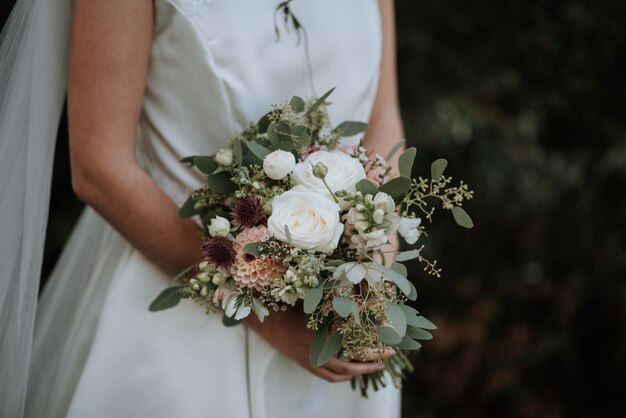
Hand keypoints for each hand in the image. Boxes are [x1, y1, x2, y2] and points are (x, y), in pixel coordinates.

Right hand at [246, 309, 393, 382]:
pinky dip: (345, 377)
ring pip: (344, 371)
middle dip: (375, 355)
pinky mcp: (309, 366)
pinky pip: (331, 377)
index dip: (373, 336)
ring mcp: (315, 360)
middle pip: (354, 357)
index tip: (388, 332)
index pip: (356, 337)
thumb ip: (340, 305)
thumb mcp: (319, 303)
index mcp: (325, 331)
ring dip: (364, 369)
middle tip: (391, 352)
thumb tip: (364, 303)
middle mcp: (321, 348)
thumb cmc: (296, 308)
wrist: (272, 323)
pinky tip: (355, 373)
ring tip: (378, 365)